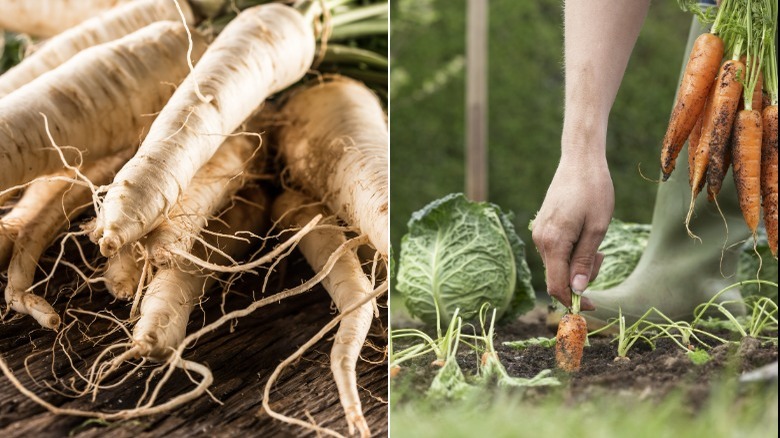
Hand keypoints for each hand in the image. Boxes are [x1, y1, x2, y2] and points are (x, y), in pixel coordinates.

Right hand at [532, 154, 613, 309]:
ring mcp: (539, 233)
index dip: (574, 301)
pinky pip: (555, 251)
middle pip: (557, 276)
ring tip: (596, 241)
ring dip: (578, 262)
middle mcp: (540, 240)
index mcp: (553, 243)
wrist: (579, 161)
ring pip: (557, 264)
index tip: (592, 306)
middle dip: (581, 276)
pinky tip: (584, 234)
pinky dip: (571, 251)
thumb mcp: (597, 229)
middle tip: (602, 255)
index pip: (557, 286)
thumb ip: (585, 261)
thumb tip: (577, 290)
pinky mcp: (542, 227)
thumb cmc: (593, 191)